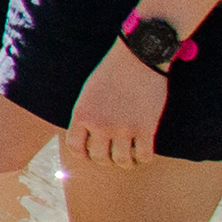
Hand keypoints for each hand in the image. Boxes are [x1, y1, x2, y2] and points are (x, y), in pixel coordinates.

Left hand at [62, 43, 170, 171]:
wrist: (138, 58)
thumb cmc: (113, 71)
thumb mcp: (89, 92)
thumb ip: (87, 114)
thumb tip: (88, 136)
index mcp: (82, 114)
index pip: (75, 147)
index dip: (83, 154)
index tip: (91, 153)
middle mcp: (100, 124)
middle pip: (99, 158)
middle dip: (105, 160)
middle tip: (112, 155)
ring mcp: (123, 128)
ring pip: (121, 161)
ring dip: (124, 162)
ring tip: (128, 158)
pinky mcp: (146, 128)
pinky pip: (144, 156)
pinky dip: (143, 159)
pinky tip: (143, 154)